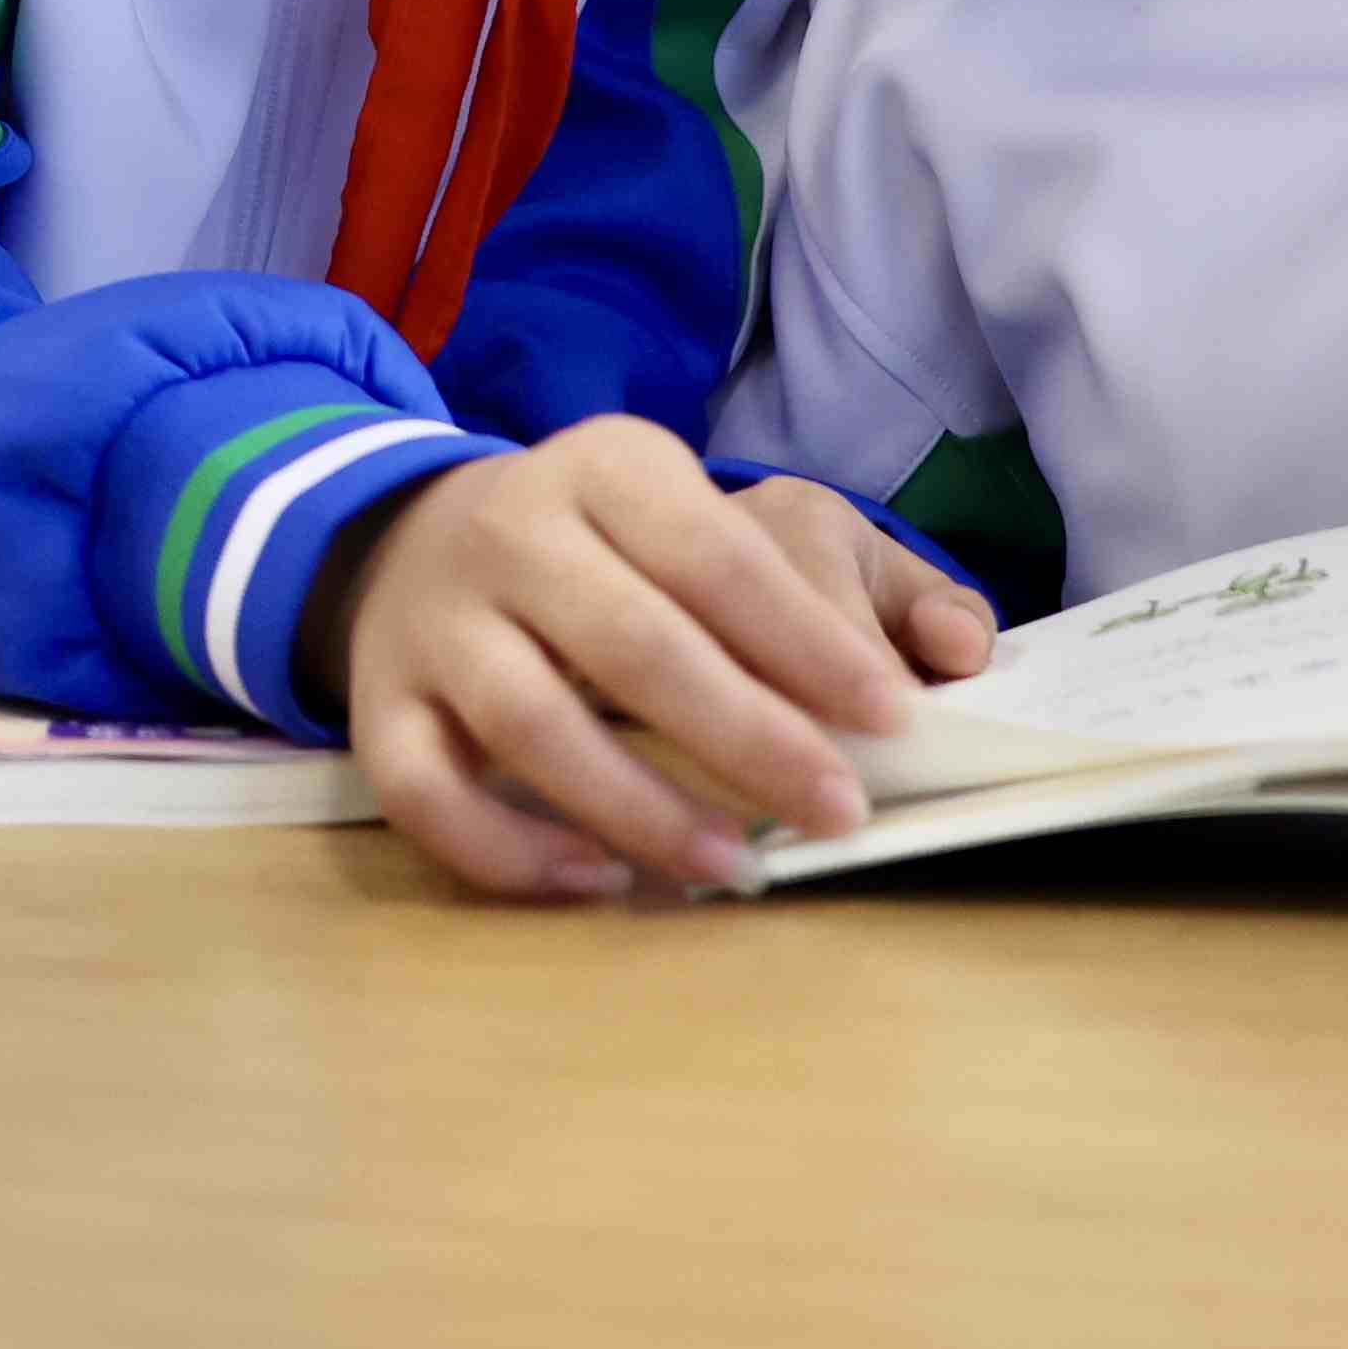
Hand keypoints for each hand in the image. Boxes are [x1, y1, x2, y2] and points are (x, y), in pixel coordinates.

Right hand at [307, 417, 992, 901]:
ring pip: (528, 721)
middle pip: (631, 642)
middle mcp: (512, 530)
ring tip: (737, 865)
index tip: (892, 716)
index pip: (716, 553)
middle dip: (747, 735)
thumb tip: (966, 649)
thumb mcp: (719, 521)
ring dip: (640, 805)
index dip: (807, 640)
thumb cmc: (615, 554)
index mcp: (610, 468)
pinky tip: (599, 881)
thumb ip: (858, 577)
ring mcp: (436, 621)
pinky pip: (427, 794)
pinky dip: (508, 851)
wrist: (417, 543)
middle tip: (840, 811)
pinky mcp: (381, 706)